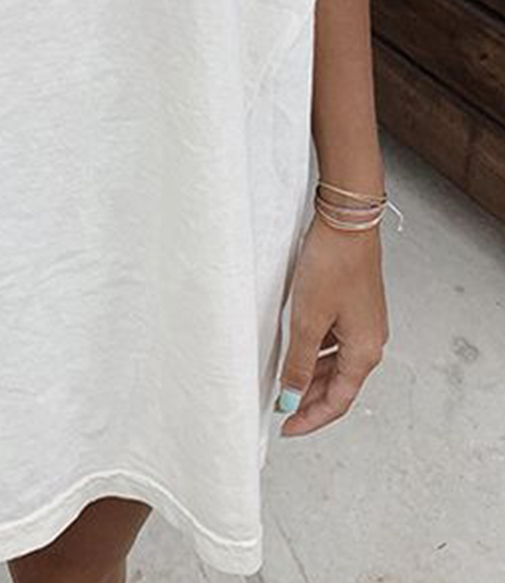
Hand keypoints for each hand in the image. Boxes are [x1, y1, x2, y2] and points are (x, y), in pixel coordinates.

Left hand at [276, 213, 389, 436]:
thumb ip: (299, 363)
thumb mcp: (307, 320)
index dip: (311, 418)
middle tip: (280, 407)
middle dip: (309, 399)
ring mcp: (364, 323)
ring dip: (311, 375)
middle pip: (339, 384)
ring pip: (335, 363)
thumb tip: (292, 397)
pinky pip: (334, 342)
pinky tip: (295, 349)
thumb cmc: (333, 265)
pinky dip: (315, 352)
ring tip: (282, 381)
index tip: (286, 427)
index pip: (338, 401)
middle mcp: (370, 341)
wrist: (346, 223)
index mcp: (365, 352)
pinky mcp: (354, 306)